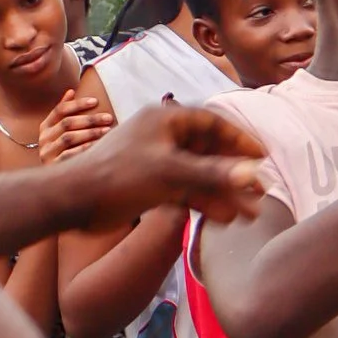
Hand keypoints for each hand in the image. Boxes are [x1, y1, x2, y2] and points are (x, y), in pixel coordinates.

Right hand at [38, 85, 113, 164]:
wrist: (53, 179)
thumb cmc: (62, 149)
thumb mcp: (59, 131)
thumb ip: (64, 112)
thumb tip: (71, 91)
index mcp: (45, 126)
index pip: (60, 109)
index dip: (77, 104)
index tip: (95, 101)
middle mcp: (44, 138)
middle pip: (67, 123)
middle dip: (90, 119)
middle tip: (108, 118)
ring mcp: (47, 152)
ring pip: (69, 138)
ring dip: (90, 133)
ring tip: (107, 131)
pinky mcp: (52, 165)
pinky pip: (69, 155)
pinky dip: (84, 148)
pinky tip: (98, 145)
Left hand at [66, 105, 269, 227]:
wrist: (75, 200)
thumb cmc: (119, 176)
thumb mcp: (171, 172)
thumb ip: (213, 174)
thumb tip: (252, 175)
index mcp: (166, 120)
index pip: (213, 123)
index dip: (240, 140)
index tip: (262, 157)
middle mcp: (164, 137)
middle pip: (209, 151)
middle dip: (235, 173)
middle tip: (260, 190)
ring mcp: (157, 161)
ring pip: (199, 175)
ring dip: (223, 193)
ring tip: (249, 213)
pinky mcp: (151, 184)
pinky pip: (186, 190)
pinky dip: (204, 202)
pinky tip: (224, 218)